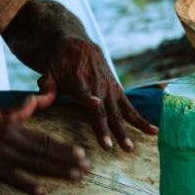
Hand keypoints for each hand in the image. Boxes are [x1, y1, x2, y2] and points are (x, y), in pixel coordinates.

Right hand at [0, 93, 88, 194]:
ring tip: (75, 178)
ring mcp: (3, 157)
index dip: (64, 146)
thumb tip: (35, 100)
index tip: (81, 152)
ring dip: (57, 172)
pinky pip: (15, 180)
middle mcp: (12, 141)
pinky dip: (29, 186)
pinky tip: (43, 192)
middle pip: (45, 153)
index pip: (44, 137)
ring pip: (36, 166)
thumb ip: (18, 111)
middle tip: (86, 168)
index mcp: (13, 126)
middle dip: (68, 161)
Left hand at [38, 37, 157, 150]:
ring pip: (119, 112)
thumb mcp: (49, 71)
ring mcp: (110, 90)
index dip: (90, 101)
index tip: (96, 106)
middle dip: (110, 129)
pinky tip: (155, 131)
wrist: (79, 46)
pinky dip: (142, 119)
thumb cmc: (60, 63)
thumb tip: (39, 101)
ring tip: (131, 148)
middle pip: (105, 110)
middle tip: (114, 147)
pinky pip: (131, 107)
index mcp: (79, 82)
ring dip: (127, 130)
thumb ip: (46, 87)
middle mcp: (97, 87)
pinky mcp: (118, 91)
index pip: (85, 94)